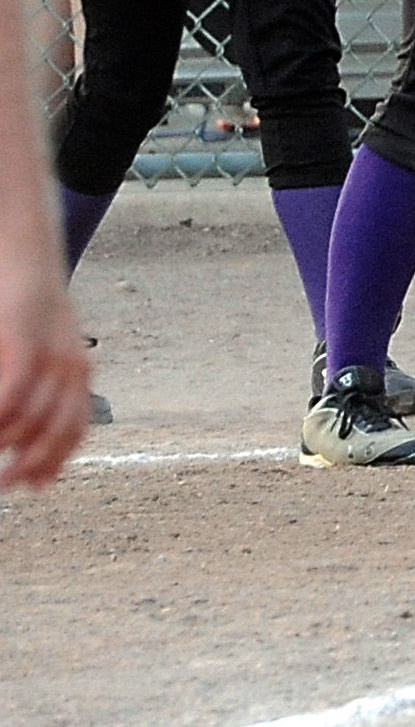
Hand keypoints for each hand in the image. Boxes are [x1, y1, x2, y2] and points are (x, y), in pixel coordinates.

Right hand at [0, 251, 86, 489]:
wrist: (28, 252)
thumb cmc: (26, 307)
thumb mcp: (43, 346)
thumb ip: (41, 386)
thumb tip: (18, 433)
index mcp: (78, 371)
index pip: (74, 429)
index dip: (54, 462)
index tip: (35, 488)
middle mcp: (72, 365)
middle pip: (56, 431)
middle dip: (29, 465)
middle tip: (4, 486)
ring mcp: (50, 353)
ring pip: (31, 417)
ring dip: (6, 444)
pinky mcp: (24, 340)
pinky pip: (13, 391)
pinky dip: (1, 417)